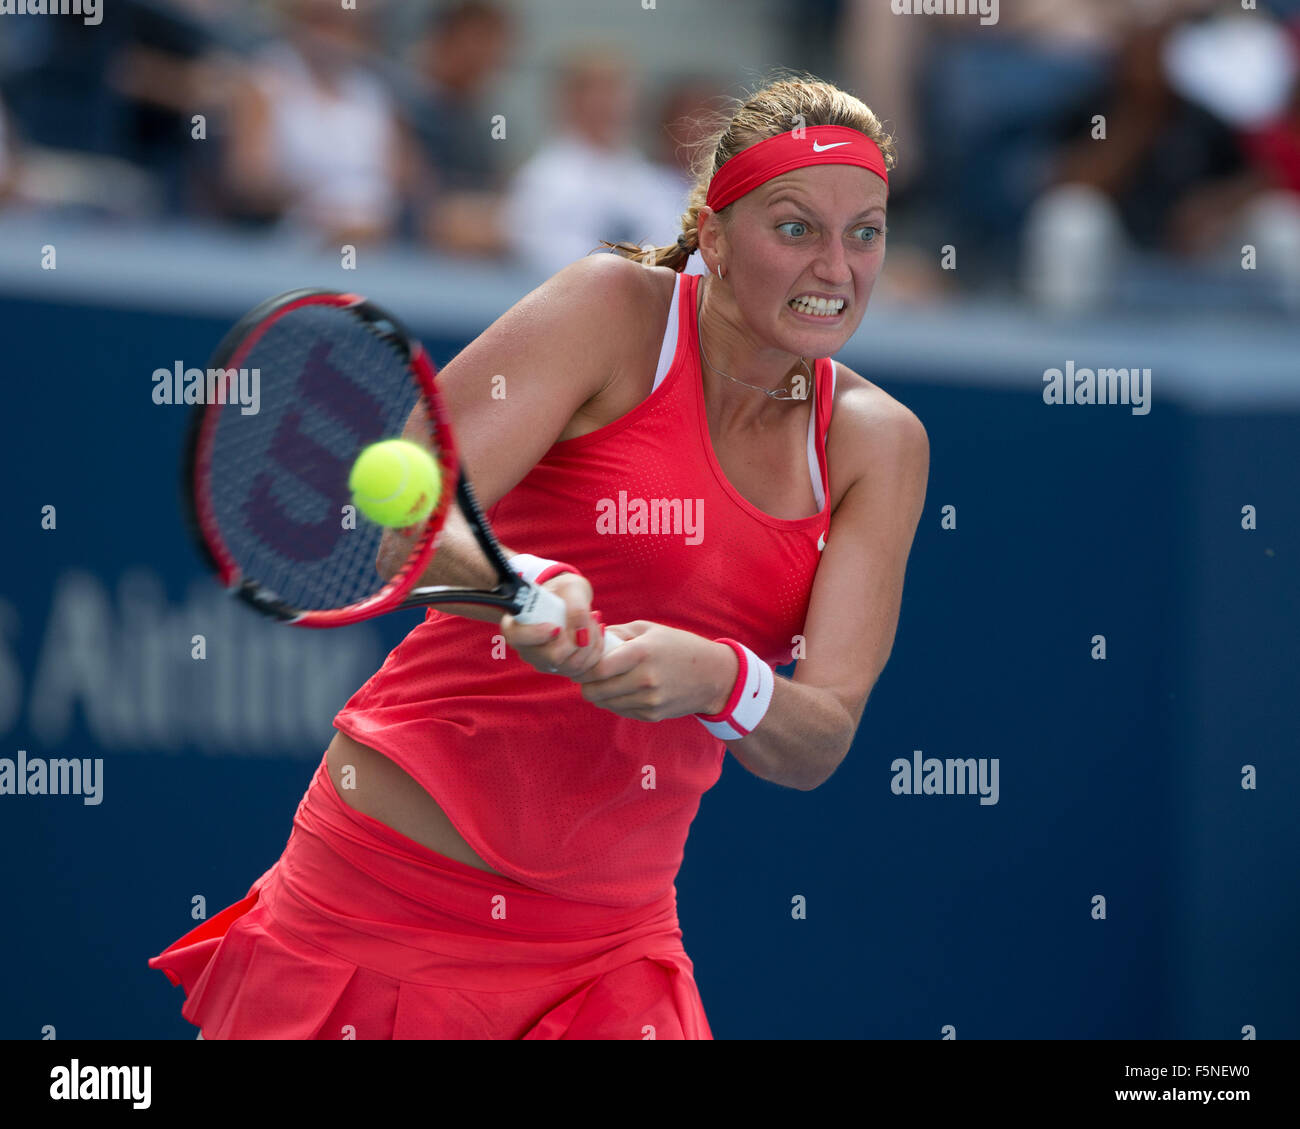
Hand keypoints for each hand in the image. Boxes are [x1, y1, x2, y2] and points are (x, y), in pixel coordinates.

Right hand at [499, 573, 604, 677]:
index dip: (536, 635)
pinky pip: (583, 668)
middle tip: (589, 616)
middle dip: (577, 638)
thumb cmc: (564, 591)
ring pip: (572, 665)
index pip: (517, 637)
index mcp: (515, 625)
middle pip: (552, 657)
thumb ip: (574, 607)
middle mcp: (526, 649)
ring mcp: (543, 662)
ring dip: (591, 642)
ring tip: (593, 620)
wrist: (570, 600)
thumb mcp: (569, 589)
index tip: (556, 627)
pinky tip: (597, 631)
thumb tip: (582, 633)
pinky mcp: (561, 668)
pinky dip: (596, 649)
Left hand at [569, 621, 737, 722]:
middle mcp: (644, 680)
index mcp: (641, 653)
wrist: (713, 675)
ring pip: (605, 704)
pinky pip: (620, 711)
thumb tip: (589, 638)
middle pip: (595, 692)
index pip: (597, 669)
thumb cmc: (678, 646)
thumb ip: (617, 632)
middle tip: (588, 676)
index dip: (582, 669)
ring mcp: (649, 701)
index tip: (579, 664)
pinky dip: (616, 702)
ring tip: (608, 680)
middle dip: (586, 684)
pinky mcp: (652, 715)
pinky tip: (626, 689)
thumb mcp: (650, 629)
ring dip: (600, 694)